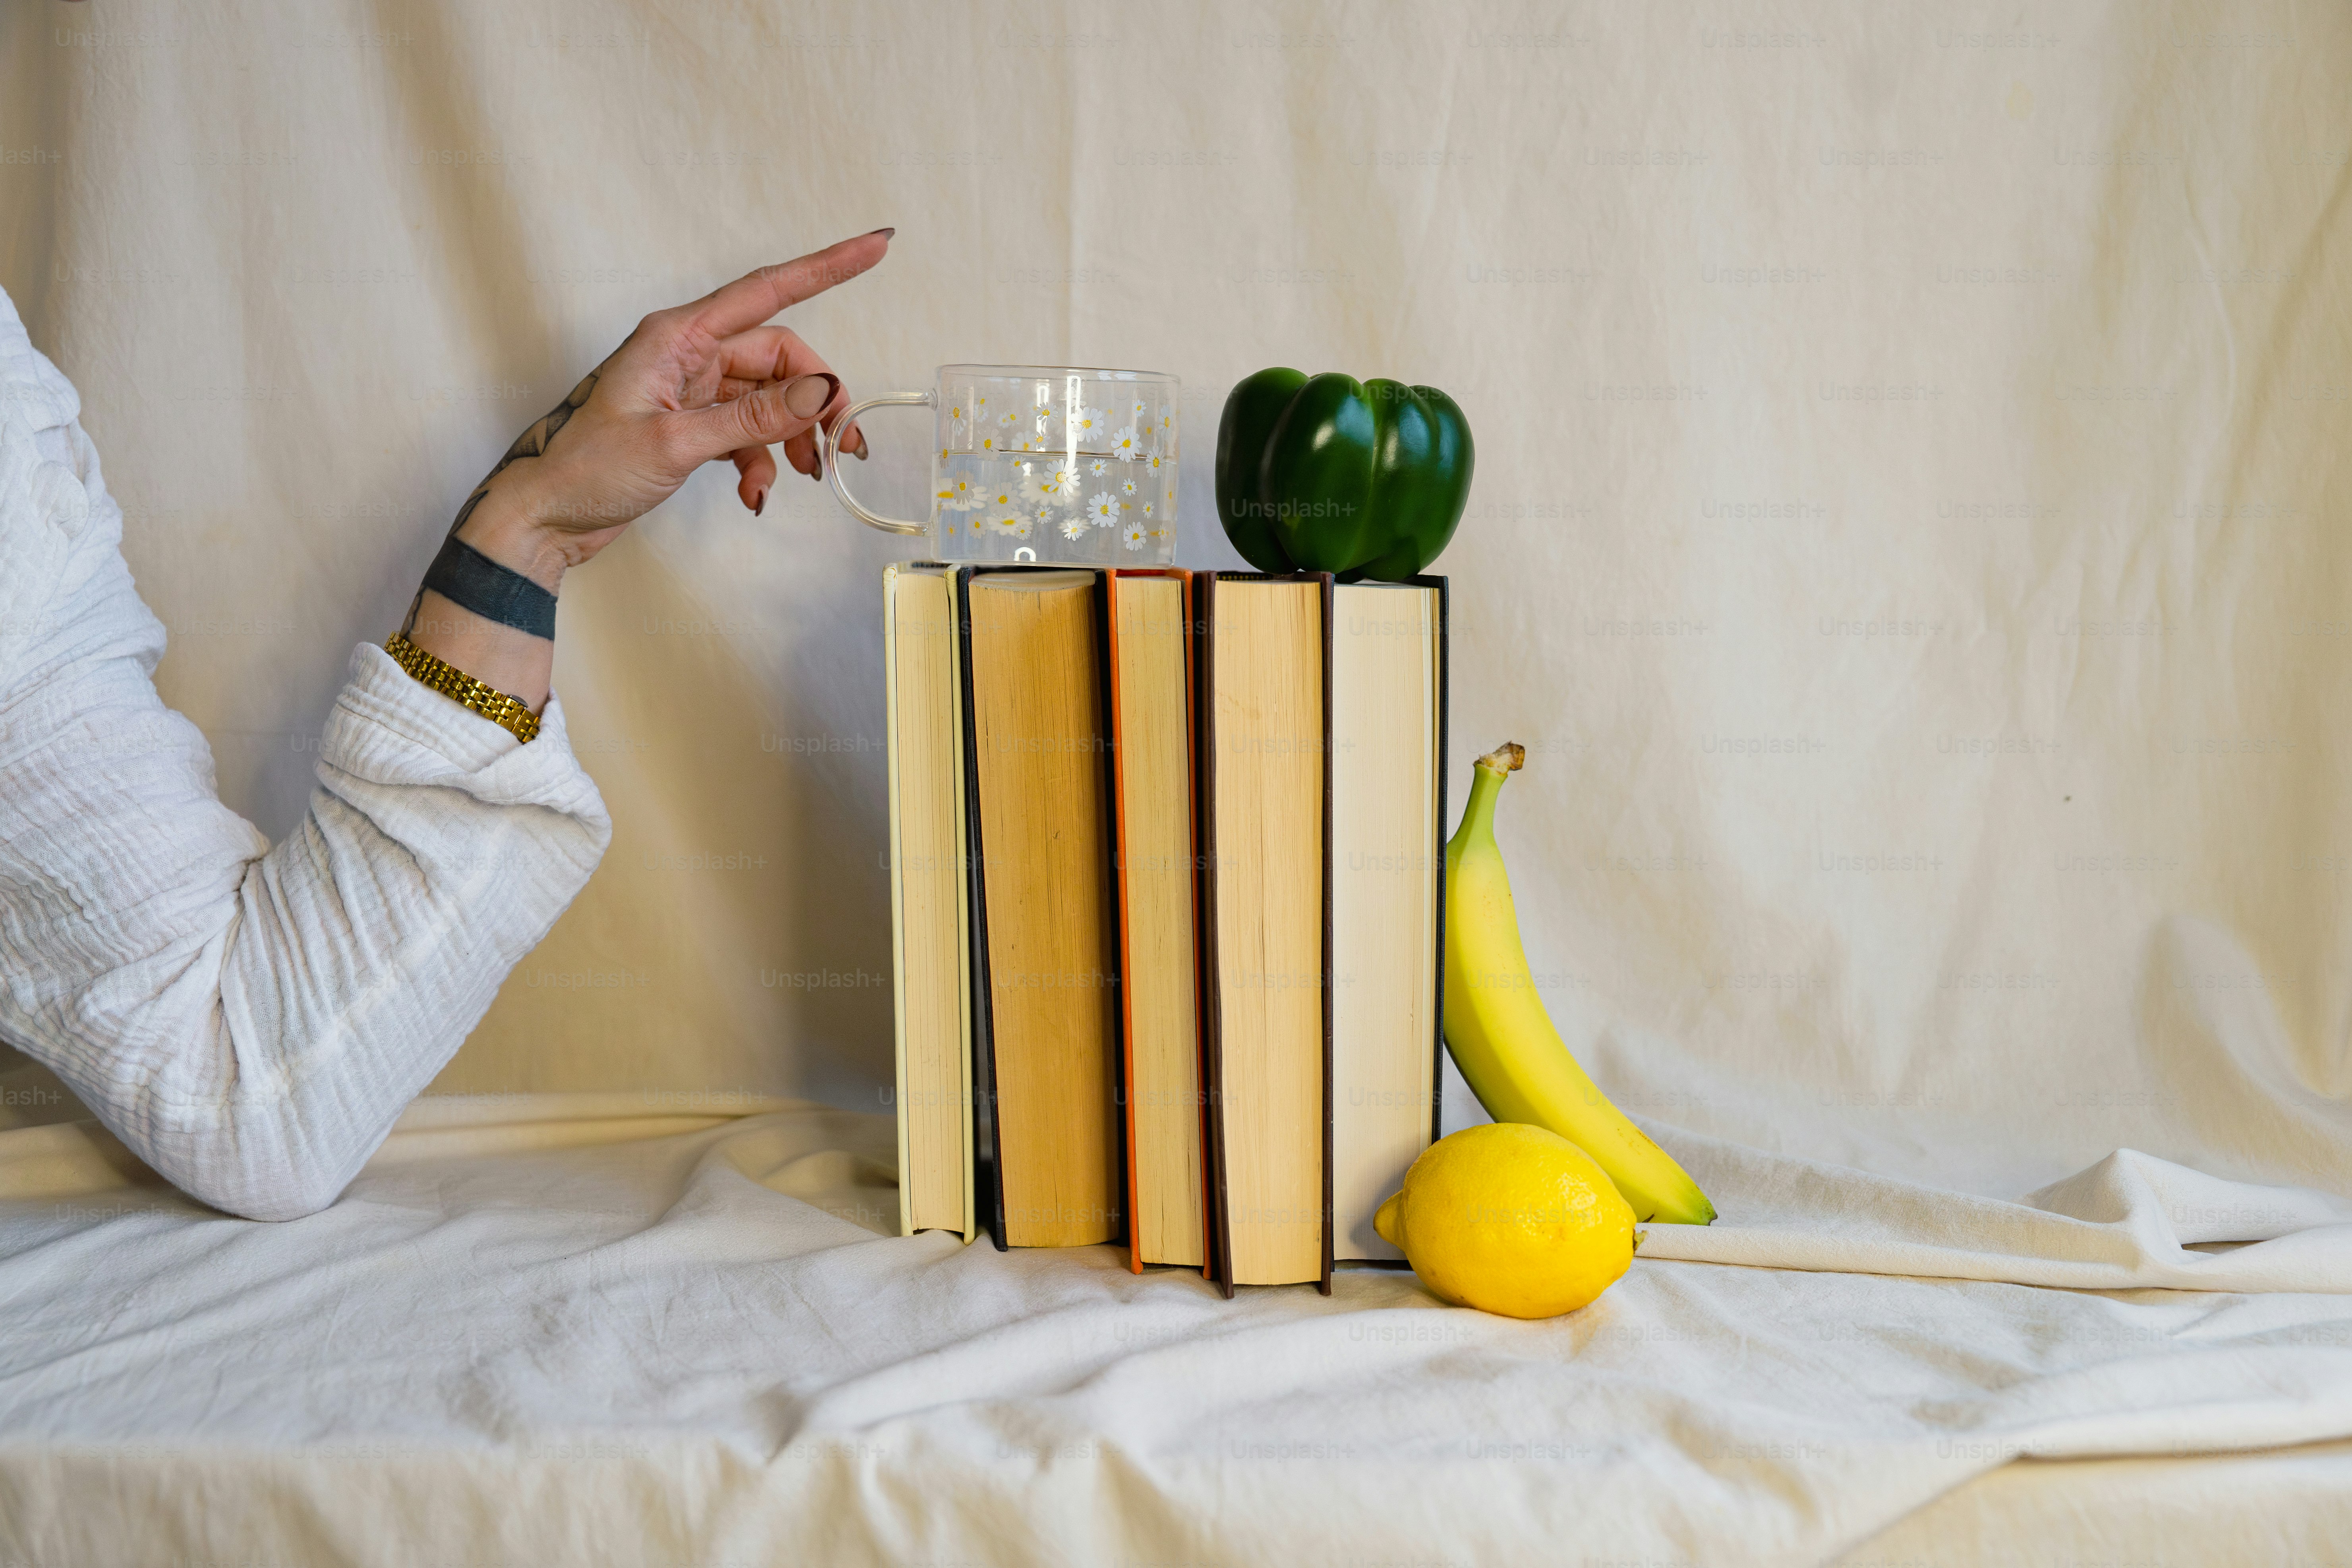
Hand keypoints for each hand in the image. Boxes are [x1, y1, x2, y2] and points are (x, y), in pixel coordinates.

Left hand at [452, 228, 892, 587]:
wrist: (542, 516)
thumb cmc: (585, 469)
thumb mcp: (675, 443)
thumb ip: (754, 418)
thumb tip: (820, 391)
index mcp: (677, 336)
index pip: (768, 290)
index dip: (826, 267)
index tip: (875, 247)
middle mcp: (686, 353)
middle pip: (780, 357)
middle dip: (817, 398)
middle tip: (841, 447)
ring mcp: (689, 389)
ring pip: (769, 398)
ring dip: (794, 436)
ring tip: (807, 475)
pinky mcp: (689, 424)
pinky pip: (748, 430)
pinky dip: (762, 460)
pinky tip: (756, 492)